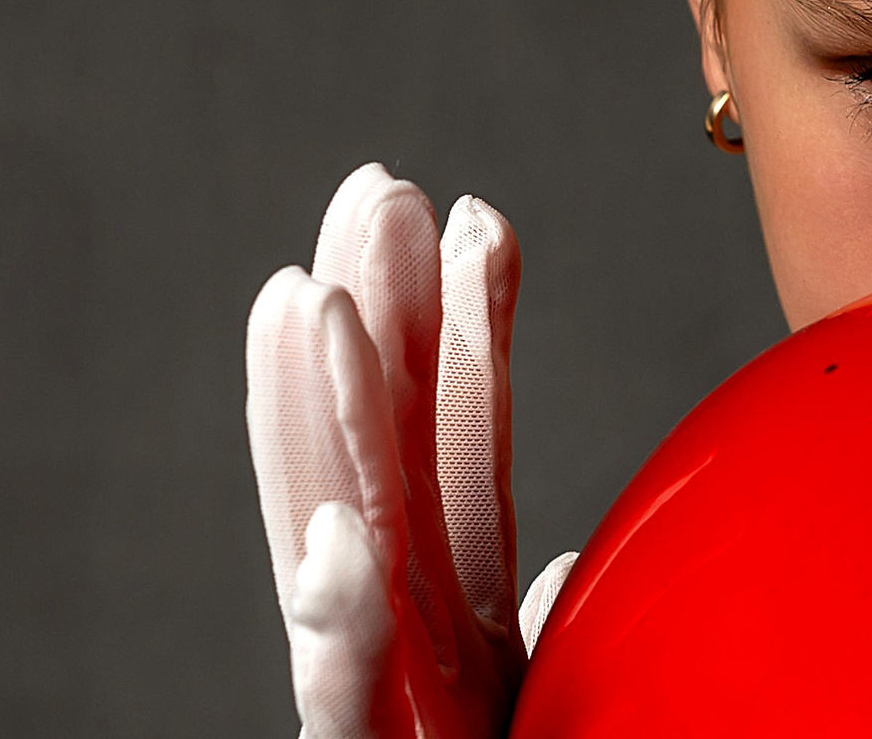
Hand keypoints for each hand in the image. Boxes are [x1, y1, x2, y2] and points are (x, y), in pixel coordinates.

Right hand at [245, 166, 577, 737]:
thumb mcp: (568, 707)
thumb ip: (548, 633)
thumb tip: (556, 572)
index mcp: (456, 624)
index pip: (461, 453)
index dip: (466, 335)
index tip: (481, 214)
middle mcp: (407, 654)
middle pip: (383, 466)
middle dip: (370, 326)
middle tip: (377, 186)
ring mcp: (381, 716)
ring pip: (339, 553)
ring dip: (316, 430)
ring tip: (304, 297)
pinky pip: (354, 711)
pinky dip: (337, 623)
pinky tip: (335, 534)